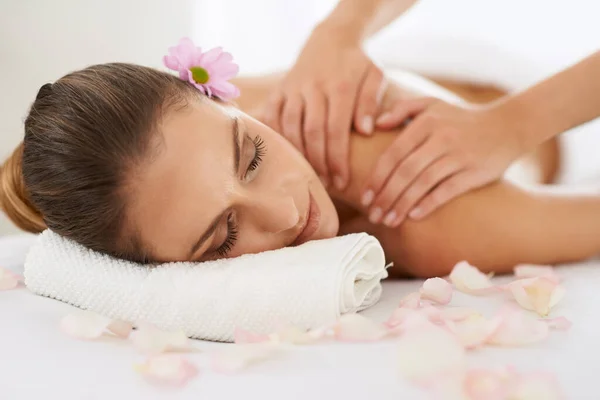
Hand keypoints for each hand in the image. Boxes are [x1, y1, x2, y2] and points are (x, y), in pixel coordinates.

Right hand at [259, 24, 384, 189]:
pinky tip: (285, 158)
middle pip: (312, 132)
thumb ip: (371, 102)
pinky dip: (276, 139)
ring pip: (290, 127)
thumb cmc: (357, 65)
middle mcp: (313, 87)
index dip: (338, 159)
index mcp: (340, 86)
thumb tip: (366, 131)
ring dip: (299, 155)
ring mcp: (293, 88)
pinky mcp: (279, 90)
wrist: (330, 39)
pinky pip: (272, 118)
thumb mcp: (374, 76)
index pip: (337, 130)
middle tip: (326, 185)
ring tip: (308, 176)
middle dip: (319, 163)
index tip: (342, 181)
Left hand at [361, 97, 524, 226]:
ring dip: (402, 204)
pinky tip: (414, 216)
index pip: (393, 154)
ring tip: (388, 221)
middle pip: (405, 172)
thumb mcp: (433, 104)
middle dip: (385, 196)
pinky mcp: (475, 171)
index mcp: (426, 122)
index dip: (376, 178)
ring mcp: (459, 155)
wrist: (508, 125)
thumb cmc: (462, 118)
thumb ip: (403, 109)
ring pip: (423, 183)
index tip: (364, 197)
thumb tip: (376, 124)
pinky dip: (429, 203)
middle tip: (372, 214)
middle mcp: (441, 138)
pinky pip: (447, 190)